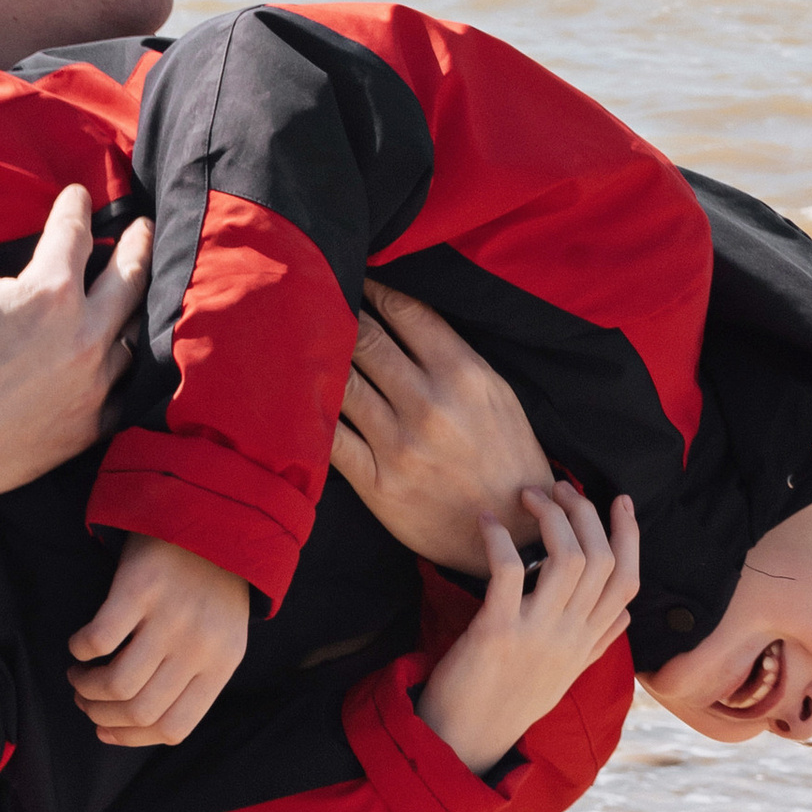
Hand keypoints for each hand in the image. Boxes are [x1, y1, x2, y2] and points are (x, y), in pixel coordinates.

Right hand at [0, 176, 151, 544]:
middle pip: (128, 277)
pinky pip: (125, 389)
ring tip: (137, 292)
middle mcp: (85, 335)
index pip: (74, 233)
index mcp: (51, 292)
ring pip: (133, 335)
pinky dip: (127, 367)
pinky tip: (124, 358)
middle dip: (136, 246)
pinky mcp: (90, 426)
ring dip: (135, 308)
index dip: (75, 209)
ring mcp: (94, 385)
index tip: (77, 196)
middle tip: (142, 228)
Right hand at [66, 532, 251, 744]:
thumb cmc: (210, 588)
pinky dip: (80, 650)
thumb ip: (191, 680)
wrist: (214, 517)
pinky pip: (98, 639)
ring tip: (79, 676)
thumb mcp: (219, 639)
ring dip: (86, 688)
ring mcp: (170, 618)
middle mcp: (198, 646)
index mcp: (220, 665)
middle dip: (101, 715)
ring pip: (116, 683)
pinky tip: (79, 644)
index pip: (173, 728)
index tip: (105, 730)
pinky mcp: (140, 588)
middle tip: (86, 700)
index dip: (131, 738)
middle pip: (139, 710)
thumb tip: (136, 724)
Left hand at [329, 284, 558, 568]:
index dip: (375, 288)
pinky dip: (311, 413)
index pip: (406, 311)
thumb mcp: (499, 395)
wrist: (513, 533)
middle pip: (366, 339)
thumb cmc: (507, 456)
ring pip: (342, 381)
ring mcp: (400, 444)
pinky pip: (330, 438)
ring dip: (320, 358)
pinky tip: (298, 396)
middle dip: (341, 315)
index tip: (356, 279)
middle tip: (319, 301)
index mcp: (465, 374)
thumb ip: (455, 355)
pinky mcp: (378, 482)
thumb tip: (407, 315)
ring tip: (303, 342)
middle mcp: (430, 404)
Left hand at [413, 482, 639, 778]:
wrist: (465, 742)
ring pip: (570, 559)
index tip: (620, 500)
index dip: (630, 535)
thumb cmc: (511, 702)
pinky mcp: (498, 632)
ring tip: (527, 495)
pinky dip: (500, 538)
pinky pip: (510, 571)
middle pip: (602, 559)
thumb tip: (627, 617)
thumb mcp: (567, 676)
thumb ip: (598, 643)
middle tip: (557, 487)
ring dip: (551, 516)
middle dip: (584, 511)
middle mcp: (571, 637)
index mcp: (589, 643)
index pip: (629, 581)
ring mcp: (538, 634)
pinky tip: (486, 522)